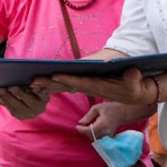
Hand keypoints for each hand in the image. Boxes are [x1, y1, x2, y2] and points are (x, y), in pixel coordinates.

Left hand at [0, 86, 49, 119]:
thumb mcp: (32, 83)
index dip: (38, 90)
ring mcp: (31, 114)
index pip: (43, 93)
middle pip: (31, 101)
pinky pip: (13, 110)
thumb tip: (26, 76)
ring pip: (19, 107)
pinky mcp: (22, 117)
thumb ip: (31, 81)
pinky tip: (1, 95)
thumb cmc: (28, 85)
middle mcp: (40, 107)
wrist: (22, 97)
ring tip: (1, 90)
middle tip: (11, 87)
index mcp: (45, 96)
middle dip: (20, 93)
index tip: (31, 84)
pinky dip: (6, 102)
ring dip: (9, 98)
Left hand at [33, 68, 150, 104]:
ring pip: (63, 86)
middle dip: (49, 84)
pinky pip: (66, 85)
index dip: (66, 79)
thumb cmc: (133, 87)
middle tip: (32, 81)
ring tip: (31, 82)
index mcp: (97, 86)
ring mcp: (85, 86)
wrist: (134, 94)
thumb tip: (133, 72)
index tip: (53, 76)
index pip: (79, 82)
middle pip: (66, 86)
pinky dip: (54, 84)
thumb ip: (133, 78)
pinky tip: (42, 83)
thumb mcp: (135, 83)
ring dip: (48, 85)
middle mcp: (88, 87)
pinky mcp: (84, 85)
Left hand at [76, 102, 126, 139]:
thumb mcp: (97, 108)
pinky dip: (94, 135)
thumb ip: (88, 116)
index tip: (76, 126)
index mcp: (103, 124)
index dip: (81, 130)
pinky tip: (93, 128)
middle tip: (82, 125)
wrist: (122, 113)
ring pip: (94, 138)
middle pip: (91, 136)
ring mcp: (108, 136)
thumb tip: (80, 122)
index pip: (89, 131)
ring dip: (89, 133)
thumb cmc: (110, 108)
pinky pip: (98, 138)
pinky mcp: (109, 137)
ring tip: (88, 125)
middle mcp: (106, 131)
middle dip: (84, 131)